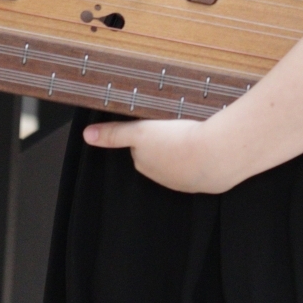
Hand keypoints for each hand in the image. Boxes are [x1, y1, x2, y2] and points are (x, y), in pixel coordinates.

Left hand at [83, 117, 231, 192]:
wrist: (216, 155)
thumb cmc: (176, 142)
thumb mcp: (140, 132)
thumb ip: (114, 133)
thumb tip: (87, 136)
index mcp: (146, 164)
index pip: (140, 147)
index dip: (147, 132)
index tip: (156, 121)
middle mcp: (164, 178)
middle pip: (160, 154)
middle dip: (165, 141)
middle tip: (174, 123)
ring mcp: (186, 180)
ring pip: (181, 160)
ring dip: (185, 148)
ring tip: (193, 131)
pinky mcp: (206, 179)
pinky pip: (201, 165)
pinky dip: (203, 155)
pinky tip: (207, 143)